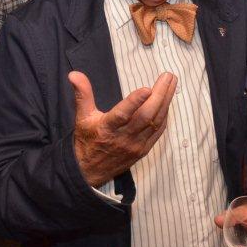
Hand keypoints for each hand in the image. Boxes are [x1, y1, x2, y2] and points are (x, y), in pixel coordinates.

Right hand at [69, 70, 176, 186]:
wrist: (89, 172)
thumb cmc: (87, 140)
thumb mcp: (82, 117)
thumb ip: (82, 94)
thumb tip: (74, 74)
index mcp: (107, 128)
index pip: (123, 114)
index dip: (135, 102)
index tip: (147, 88)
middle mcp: (123, 137)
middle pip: (146, 116)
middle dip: (160, 95)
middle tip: (168, 76)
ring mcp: (136, 145)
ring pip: (155, 122)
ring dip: (166, 102)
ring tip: (172, 83)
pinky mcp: (143, 150)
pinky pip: (158, 132)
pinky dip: (165, 116)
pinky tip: (168, 102)